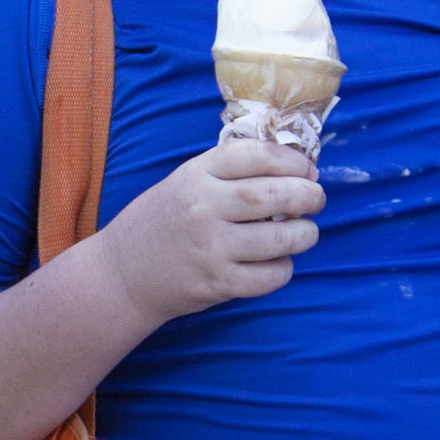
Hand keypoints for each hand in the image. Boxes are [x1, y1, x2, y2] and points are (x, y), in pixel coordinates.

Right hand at [97, 136, 323, 329]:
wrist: (122, 274)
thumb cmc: (162, 222)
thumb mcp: (185, 181)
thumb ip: (229, 172)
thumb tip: (296, 169)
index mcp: (196, 175)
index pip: (256, 155)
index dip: (292, 160)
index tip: (307, 170)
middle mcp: (203, 208)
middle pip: (272, 194)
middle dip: (308, 195)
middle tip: (317, 200)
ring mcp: (211, 248)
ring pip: (280, 238)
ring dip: (305, 234)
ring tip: (305, 232)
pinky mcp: (217, 284)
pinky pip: (269, 277)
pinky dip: (284, 269)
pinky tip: (278, 263)